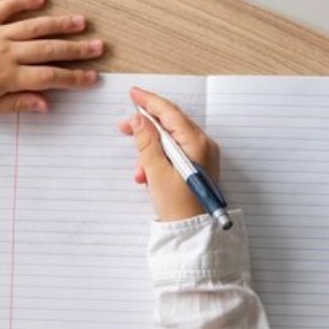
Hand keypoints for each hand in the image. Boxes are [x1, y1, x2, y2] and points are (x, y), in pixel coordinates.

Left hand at [0, 0, 103, 115]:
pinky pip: (7, 7)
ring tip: (82, 22)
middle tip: (99, 47)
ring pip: (35, 26)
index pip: (50, 78)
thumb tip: (46, 104)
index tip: (93, 78)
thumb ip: (16, 104)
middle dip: (77, 49)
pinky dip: (25, 1)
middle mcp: (7, 52)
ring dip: (60, 24)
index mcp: (8, 76)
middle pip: (49, 49)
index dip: (74, 78)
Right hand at [118, 87, 219, 222]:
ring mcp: (202, 156)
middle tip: (124, 128)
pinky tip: (148, 176)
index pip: (170, 113)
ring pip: (170, 140)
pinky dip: (159, 160)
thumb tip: (139, 120)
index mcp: (196, 143)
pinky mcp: (198, 167)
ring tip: (139, 170)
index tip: (133, 93)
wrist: (194, 234)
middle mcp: (204, 145)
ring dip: (150, 150)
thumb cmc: (178, 207)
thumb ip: (147, 143)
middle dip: (146, 127)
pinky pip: (175, 154)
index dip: (149, 102)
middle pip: (171, 124)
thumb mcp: (156, 172)